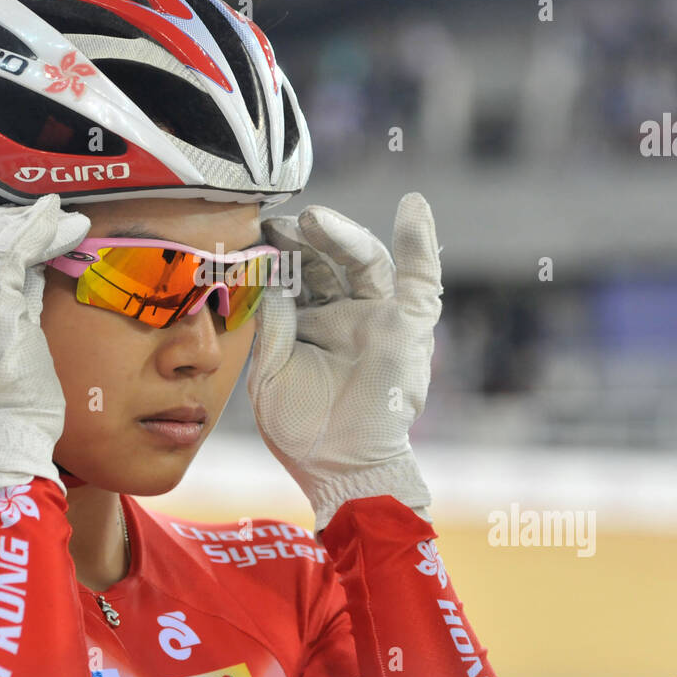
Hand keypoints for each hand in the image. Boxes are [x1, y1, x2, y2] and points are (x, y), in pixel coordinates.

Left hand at [247, 193, 442, 531]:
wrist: (339, 470)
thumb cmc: (301, 430)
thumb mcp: (270, 372)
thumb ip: (271, 326)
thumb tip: (267, 278)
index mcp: (311, 324)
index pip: (298, 275)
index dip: (279, 253)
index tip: (255, 233)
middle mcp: (345, 315)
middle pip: (327, 262)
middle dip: (303, 239)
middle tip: (278, 223)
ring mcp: (378, 319)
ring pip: (364, 262)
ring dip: (342, 236)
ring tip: (313, 219)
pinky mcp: (408, 328)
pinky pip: (421, 279)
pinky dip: (421, 243)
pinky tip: (414, 207)